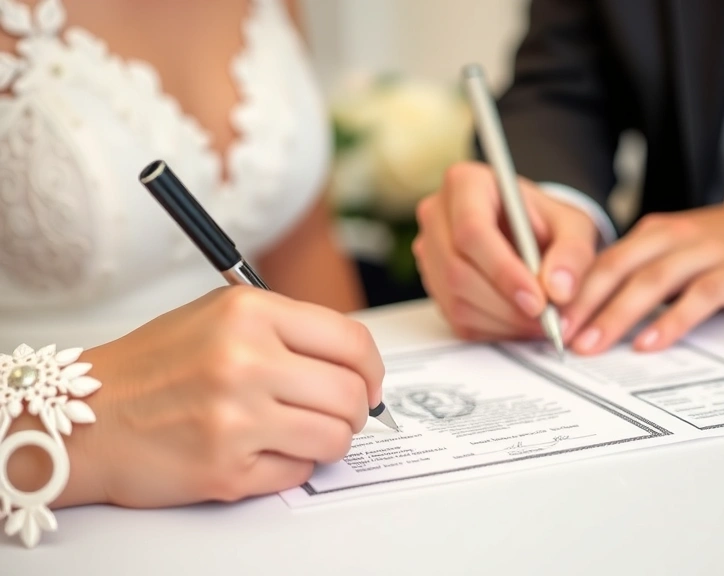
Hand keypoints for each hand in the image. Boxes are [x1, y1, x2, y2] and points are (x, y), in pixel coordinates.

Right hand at [11, 287, 383, 508]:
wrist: (84, 417)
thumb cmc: (156, 366)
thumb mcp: (221, 316)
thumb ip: (289, 329)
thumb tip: (356, 361)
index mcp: (249, 313)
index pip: (352, 341)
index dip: (373, 368)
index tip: (370, 382)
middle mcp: (245, 361)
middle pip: (352, 394)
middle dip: (357, 409)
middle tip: (339, 412)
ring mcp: (236, 418)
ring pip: (335, 438)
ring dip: (329, 440)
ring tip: (298, 431)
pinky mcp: (226, 469)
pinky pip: (298, 471)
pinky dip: (291, 465)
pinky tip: (261, 450)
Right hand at [413, 161, 597, 339]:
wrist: (532, 234)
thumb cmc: (548, 222)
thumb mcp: (574, 226)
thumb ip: (573, 253)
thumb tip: (558, 290)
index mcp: (466, 183)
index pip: (471, 231)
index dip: (503, 271)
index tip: (538, 300)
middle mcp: (437, 214)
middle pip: (457, 269)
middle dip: (505, 304)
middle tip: (546, 320)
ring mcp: (429, 251)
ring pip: (455, 299)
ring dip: (502, 320)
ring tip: (540, 323)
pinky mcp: (434, 283)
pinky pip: (456, 318)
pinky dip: (493, 329)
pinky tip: (521, 323)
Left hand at [563, 196, 723, 354]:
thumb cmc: (717, 249)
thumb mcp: (671, 254)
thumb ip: (635, 276)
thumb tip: (588, 312)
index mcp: (650, 233)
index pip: (602, 261)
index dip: (572, 291)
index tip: (547, 321)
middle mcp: (672, 237)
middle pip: (618, 268)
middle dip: (584, 303)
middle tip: (561, 335)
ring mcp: (705, 252)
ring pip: (652, 281)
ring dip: (618, 314)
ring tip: (593, 344)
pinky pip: (699, 296)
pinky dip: (672, 320)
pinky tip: (650, 342)